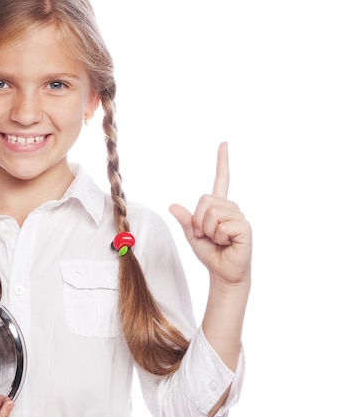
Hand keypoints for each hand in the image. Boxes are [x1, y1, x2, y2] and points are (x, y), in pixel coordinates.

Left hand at [169, 142, 251, 285]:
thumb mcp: (192, 236)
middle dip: (199, 221)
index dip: (222, 162)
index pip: (221, 179)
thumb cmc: (210, 254)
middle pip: (205, 200)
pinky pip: (222, 225)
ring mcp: (239, 216)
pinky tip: (227, 243)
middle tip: (208, 236)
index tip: (224, 144)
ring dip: (208, 231)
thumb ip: (185, 220)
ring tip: (219, 240)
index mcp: (219, 207)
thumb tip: (173, 206)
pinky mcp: (244, 227)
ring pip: (212, 213)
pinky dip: (218, 236)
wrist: (222, 272)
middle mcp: (231, 208)